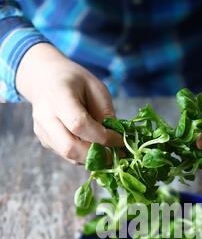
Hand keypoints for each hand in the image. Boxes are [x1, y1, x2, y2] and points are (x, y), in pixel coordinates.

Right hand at [16, 43, 122, 162]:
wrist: (45, 80)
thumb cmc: (74, 82)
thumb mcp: (96, 88)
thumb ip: (105, 113)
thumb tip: (115, 140)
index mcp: (58, 97)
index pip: (79, 125)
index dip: (102, 137)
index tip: (121, 140)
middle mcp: (45, 117)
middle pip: (70, 148)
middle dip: (97, 155)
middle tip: (116, 155)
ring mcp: (43, 132)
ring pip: (69, 156)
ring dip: (92, 158)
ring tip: (108, 151)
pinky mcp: (46, 142)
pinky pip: (68, 155)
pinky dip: (84, 155)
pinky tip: (94, 146)